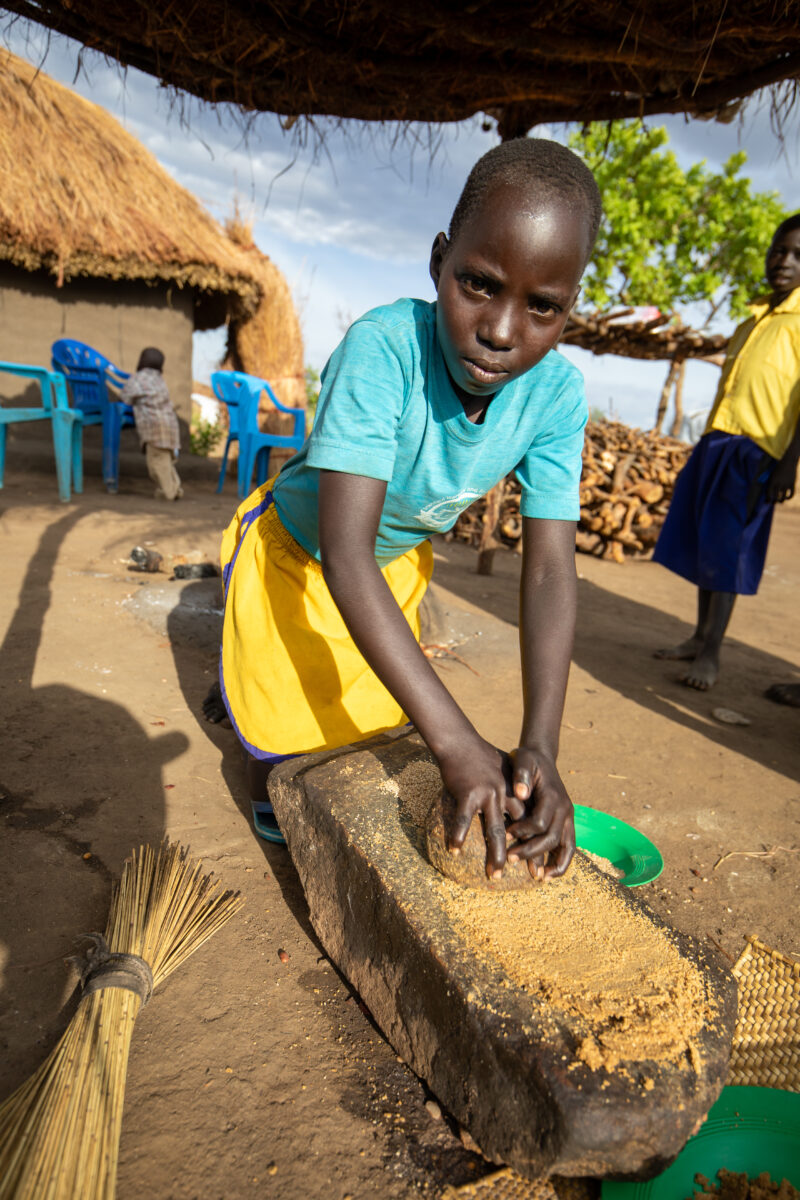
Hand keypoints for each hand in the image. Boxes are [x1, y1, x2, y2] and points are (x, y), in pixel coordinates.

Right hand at [437, 739, 525, 879]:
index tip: (542, 863)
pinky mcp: (468, 793)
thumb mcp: (505, 769)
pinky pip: (464, 819)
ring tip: (496, 874)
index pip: (531, 823)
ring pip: (494, 831)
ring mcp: (488, 794)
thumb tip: (520, 800)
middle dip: (526, 855)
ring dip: (496, 855)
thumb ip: (513, 787)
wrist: (460, 741)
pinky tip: (455, 850)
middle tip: (533, 877)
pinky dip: (459, 835)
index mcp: (515, 792)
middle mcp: (506, 795)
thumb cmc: (480, 755)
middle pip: (519, 831)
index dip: (538, 843)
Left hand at [504, 748, 575, 879]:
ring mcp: (568, 816)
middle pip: (551, 838)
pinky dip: (562, 862)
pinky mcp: (567, 822)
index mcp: (553, 796)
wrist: (541, 757)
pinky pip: (569, 847)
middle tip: (509, 859)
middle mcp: (565, 808)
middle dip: (530, 851)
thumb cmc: (527, 760)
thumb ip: (521, 774)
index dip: (522, 832)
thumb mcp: (522, 759)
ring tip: (537, 877)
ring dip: (552, 863)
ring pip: (566, 846)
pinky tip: (548, 874)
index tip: (504, 835)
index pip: (539, 822)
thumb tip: (521, 793)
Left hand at [767, 455, 797, 502]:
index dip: (768, 499)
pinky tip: (787, 497)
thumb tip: (768, 494)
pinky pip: (791, 494)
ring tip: (780, 501)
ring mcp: (786, 484)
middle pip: (775, 497)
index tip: (767, 502)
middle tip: (774, 502)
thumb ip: (770, 485)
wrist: (788, 462)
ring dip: (781, 501)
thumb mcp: (772, 476)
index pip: (768, 494)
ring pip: (783, 497)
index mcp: (772, 481)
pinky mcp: (792, 484)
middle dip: (774, 502)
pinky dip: (789, 497)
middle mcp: (779, 484)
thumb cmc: (778, 470)